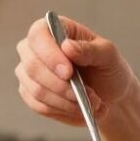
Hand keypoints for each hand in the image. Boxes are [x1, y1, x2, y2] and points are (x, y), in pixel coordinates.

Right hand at [15, 16, 137, 126]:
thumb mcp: (108, 56)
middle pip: (32, 66)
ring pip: (37, 90)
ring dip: (67, 102)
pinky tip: (81, 110)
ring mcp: (29, 73)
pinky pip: (40, 106)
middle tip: (89, 95)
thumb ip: (90, 50)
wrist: (110, 96)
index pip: (38, 35)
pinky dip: (63, 111)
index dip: (50, 54)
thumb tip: (67, 46)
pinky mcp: (30, 94)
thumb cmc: (108, 69)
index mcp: (54, 29)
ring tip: (93, 104)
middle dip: (62, 86)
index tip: (68, 73)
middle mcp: (35, 49)